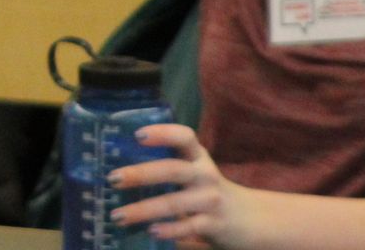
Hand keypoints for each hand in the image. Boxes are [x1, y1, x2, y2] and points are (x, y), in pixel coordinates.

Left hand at [111, 123, 261, 248]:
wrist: (252, 220)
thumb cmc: (210, 191)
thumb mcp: (195, 172)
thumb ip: (169, 164)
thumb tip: (118, 164)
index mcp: (198, 158)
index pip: (184, 137)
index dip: (163, 133)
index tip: (138, 135)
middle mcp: (205, 175)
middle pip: (173, 170)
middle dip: (141, 174)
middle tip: (112, 179)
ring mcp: (210, 200)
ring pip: (174, 203)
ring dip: (143, 210)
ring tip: (117, 216)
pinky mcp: (215, 225)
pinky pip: (189, 227)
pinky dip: (170, 230)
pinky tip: (151, 231)